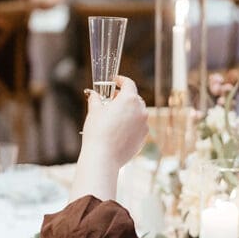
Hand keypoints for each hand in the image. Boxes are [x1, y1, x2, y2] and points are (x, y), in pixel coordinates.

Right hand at [71, 77, 147, 201]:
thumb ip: (96, 99)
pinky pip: (138, 126)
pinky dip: (131, 124)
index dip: (121, 80)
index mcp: (129, 99)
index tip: (115, 80)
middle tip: (112, 99)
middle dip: (124, 97)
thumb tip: (94, 94)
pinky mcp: (144, 137)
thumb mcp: (94, 111)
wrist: (104, 157)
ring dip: (128, 111)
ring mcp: (144, 124)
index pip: (129, 83)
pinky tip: (119, 129)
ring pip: (137, 113)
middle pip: (134, 98)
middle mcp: (141, 110)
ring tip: (115, 116)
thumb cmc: (98, 131)